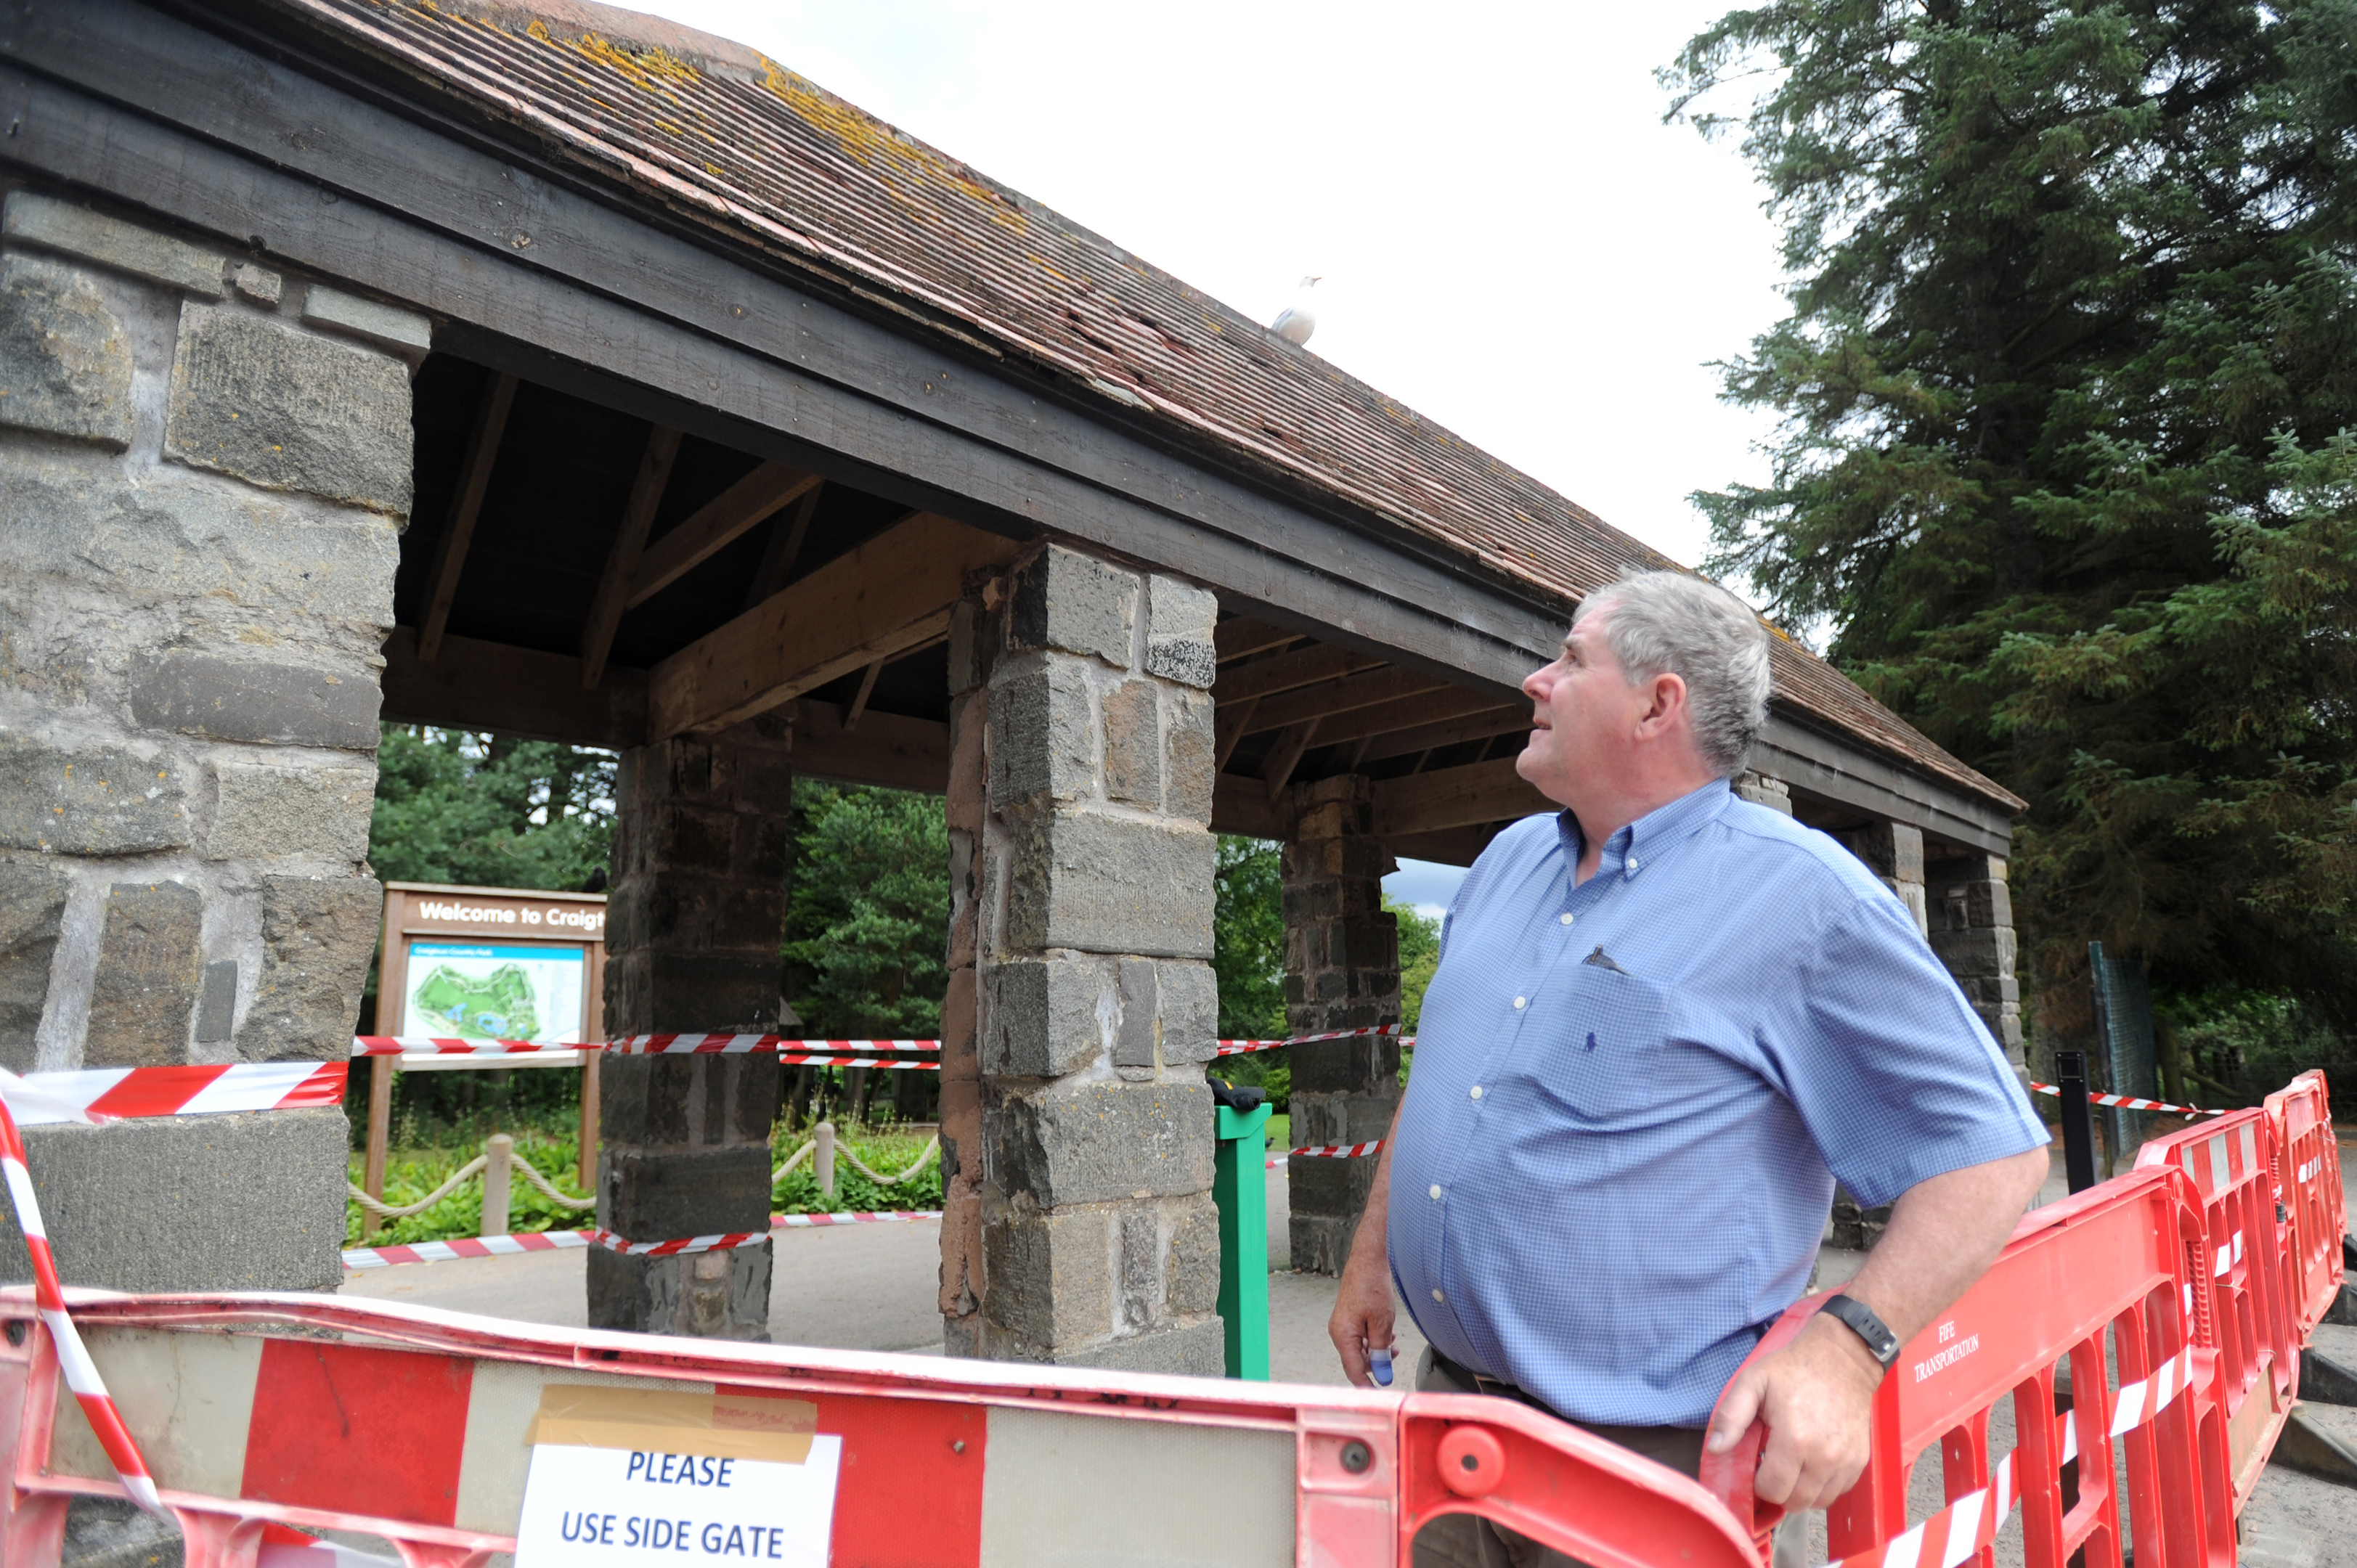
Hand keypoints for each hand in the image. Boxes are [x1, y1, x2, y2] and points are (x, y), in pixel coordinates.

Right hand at [1327, 1249, 1396, 1387]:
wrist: (1367, 1261)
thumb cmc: (1373, 1287)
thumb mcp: (1382, 1323)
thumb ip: (1381, 1352)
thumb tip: (1382, 1376)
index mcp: (1343, 1335)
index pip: (1353, 1371)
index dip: (1367, 1386)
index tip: (1380, 1397)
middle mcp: (1338, 1332)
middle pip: (1356, 1362)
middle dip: (1376, 1364)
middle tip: (1394, 1358)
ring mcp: (1342, 1326)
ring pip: (1359, 1350)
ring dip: (1376, 1351)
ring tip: (1393, 1344)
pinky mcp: (1348, 1319)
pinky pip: (1359, 1338)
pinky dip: (1373, 1341)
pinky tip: (1386, 1334)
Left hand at [1705, 1313, 1880, 1510]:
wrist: (1842, 1359)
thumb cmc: (1793, 1369)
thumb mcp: (1753, 1382)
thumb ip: (1731, 1416)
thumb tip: (1716, 1448)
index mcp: (1795, 1440)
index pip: (1772, 1490)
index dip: (1758, 1482)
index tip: (1757, 1464)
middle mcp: (1824, 1458)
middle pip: (1795, 1502)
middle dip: (1778, 1490)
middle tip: (1772, 1466)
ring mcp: (1846, 1461)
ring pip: (1817, 1502)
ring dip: (1801, 1491)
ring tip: (1792, 1464)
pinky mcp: (1859, 1461)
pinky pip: (1837, 1491)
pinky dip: (1823, 1485)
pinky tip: (1812, 1462)